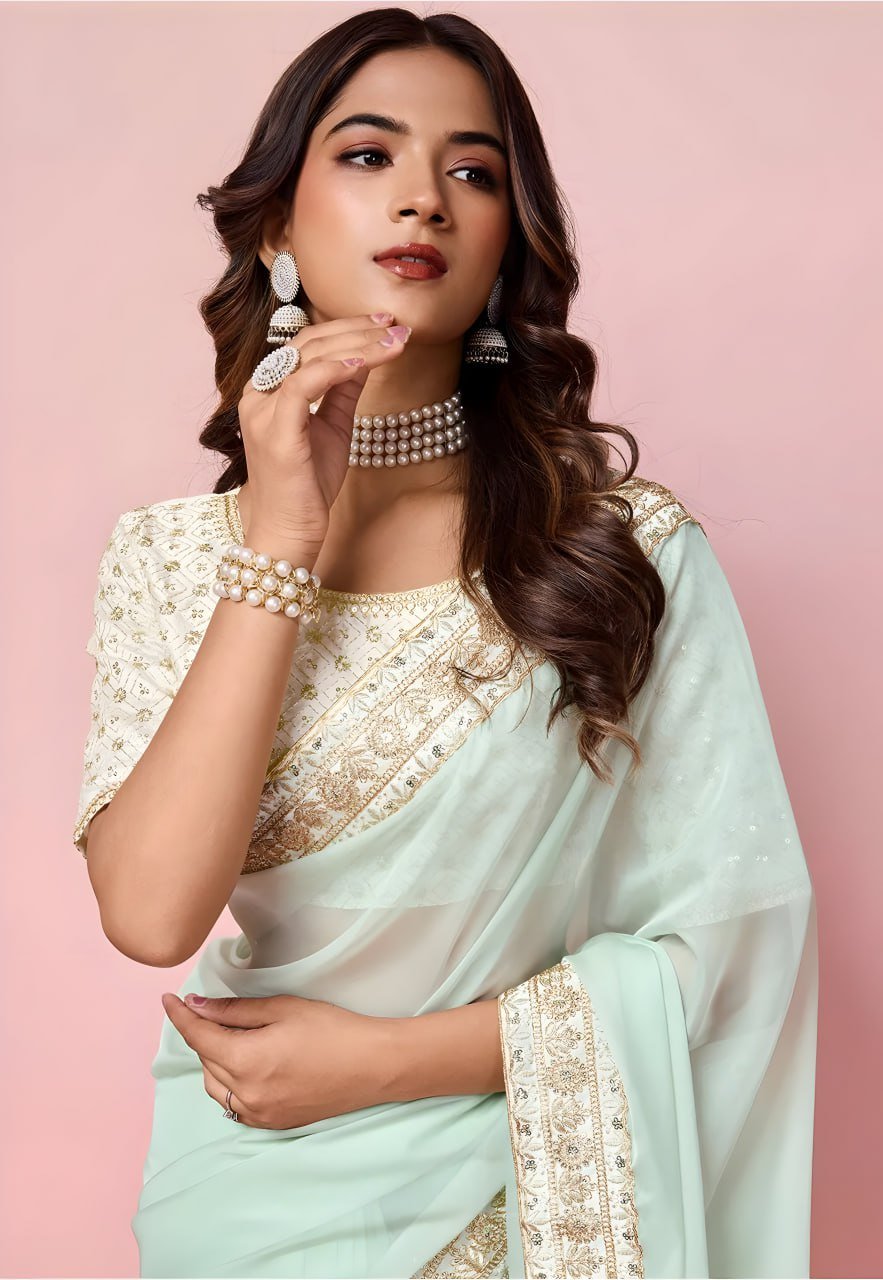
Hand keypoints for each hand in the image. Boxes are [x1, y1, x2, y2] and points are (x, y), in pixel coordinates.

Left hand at [160, 991, 395, 1128]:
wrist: (373, 1066)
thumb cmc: (332, 1029)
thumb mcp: (283, 1009)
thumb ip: (235, 1011)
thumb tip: (198, 1006)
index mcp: (246, 1061)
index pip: (198, 1037)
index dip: (180, 1016)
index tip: (168, 999)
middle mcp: (246, 1094)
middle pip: (206, 1062)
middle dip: (204, 1035)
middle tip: (219, 1011)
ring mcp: (259, 1114)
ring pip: (216, 1086)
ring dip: (215, 1061)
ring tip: (235, 1038)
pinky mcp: (273, 1123)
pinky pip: (235, 1105)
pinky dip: (231, 1084)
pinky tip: (248, 1066)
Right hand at [239, 313, 412, 556]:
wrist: (291, 528)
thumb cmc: (308, 483)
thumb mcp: (334, 426)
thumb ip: (343, 391)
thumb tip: (366, 357)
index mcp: (270, 389)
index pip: (308, 343)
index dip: (347, 328)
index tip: (385, 323)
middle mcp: (260, 393)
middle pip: (308, 342)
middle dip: (357, 329)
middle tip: (396, 324)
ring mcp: (262, 410)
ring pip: (309, 357)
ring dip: (357, 345)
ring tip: (393, 340)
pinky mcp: (274, 430)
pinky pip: (302, 386)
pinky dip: (333, 370)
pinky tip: (363, 363)